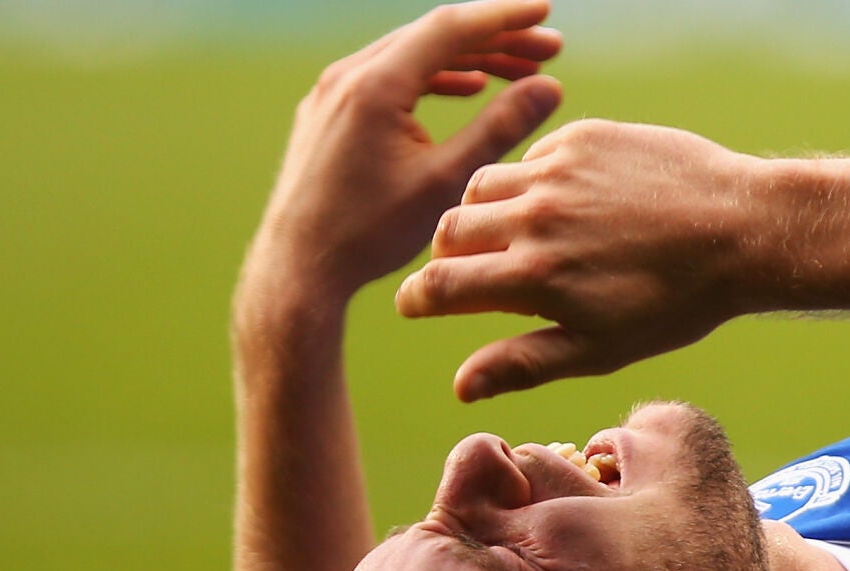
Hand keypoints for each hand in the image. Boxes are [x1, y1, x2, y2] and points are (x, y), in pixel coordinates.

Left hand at [251, 0, 564, 302]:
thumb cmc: (370, 233)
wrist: (300, 266)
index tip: (546, 11)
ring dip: (467, 59)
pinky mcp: (329, 111)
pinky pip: (388, 75)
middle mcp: (347, 75)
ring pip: (411, 54)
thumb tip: (549, 88)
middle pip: (433, 35)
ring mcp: (333, 91)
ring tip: (516, 70)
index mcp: (376, 85)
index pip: (451, 28)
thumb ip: (500, 128)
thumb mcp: (446, 180)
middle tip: (548, 47)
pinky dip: (433, 77)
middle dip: (495, 37)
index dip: (505, 17)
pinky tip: (467, 88)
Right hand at [394, 119, 763, 400]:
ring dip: (481, 214)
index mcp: (533, 276)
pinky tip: (562, 205)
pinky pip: (530, 158)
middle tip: (465, 271)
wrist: (743, 230)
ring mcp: (558, 170)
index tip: (415, 304)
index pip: (439, 285)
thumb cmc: (676, 302)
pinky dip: (531, 183)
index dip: (417, 298)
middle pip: (449, 230)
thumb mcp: (600, 348)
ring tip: (507, 236)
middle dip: (447, 256)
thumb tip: (459, 386)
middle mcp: (535, 216)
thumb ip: (523, 363)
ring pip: (482, 186)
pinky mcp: (583, 137)